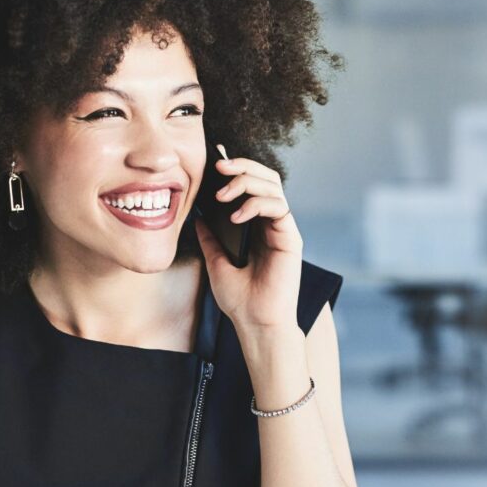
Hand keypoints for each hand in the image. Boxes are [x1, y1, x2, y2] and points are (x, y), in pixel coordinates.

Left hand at [194, 154, 302, 333]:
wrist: (255, 323)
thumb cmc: (239, 299)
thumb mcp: (215, 261)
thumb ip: (210, 238)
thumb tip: (196, 216)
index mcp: (256, 226)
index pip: (252, 185)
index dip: (237, 169)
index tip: (214, 163)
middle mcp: (272, 224)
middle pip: (266, 178)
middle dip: (243, 166)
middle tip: (219, 166)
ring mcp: (282, 229)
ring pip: (273, 186)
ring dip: (247, 182)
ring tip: (223, 195)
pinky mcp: (290, 238)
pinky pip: (278, 207)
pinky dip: (256, 205)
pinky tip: (236, 217)